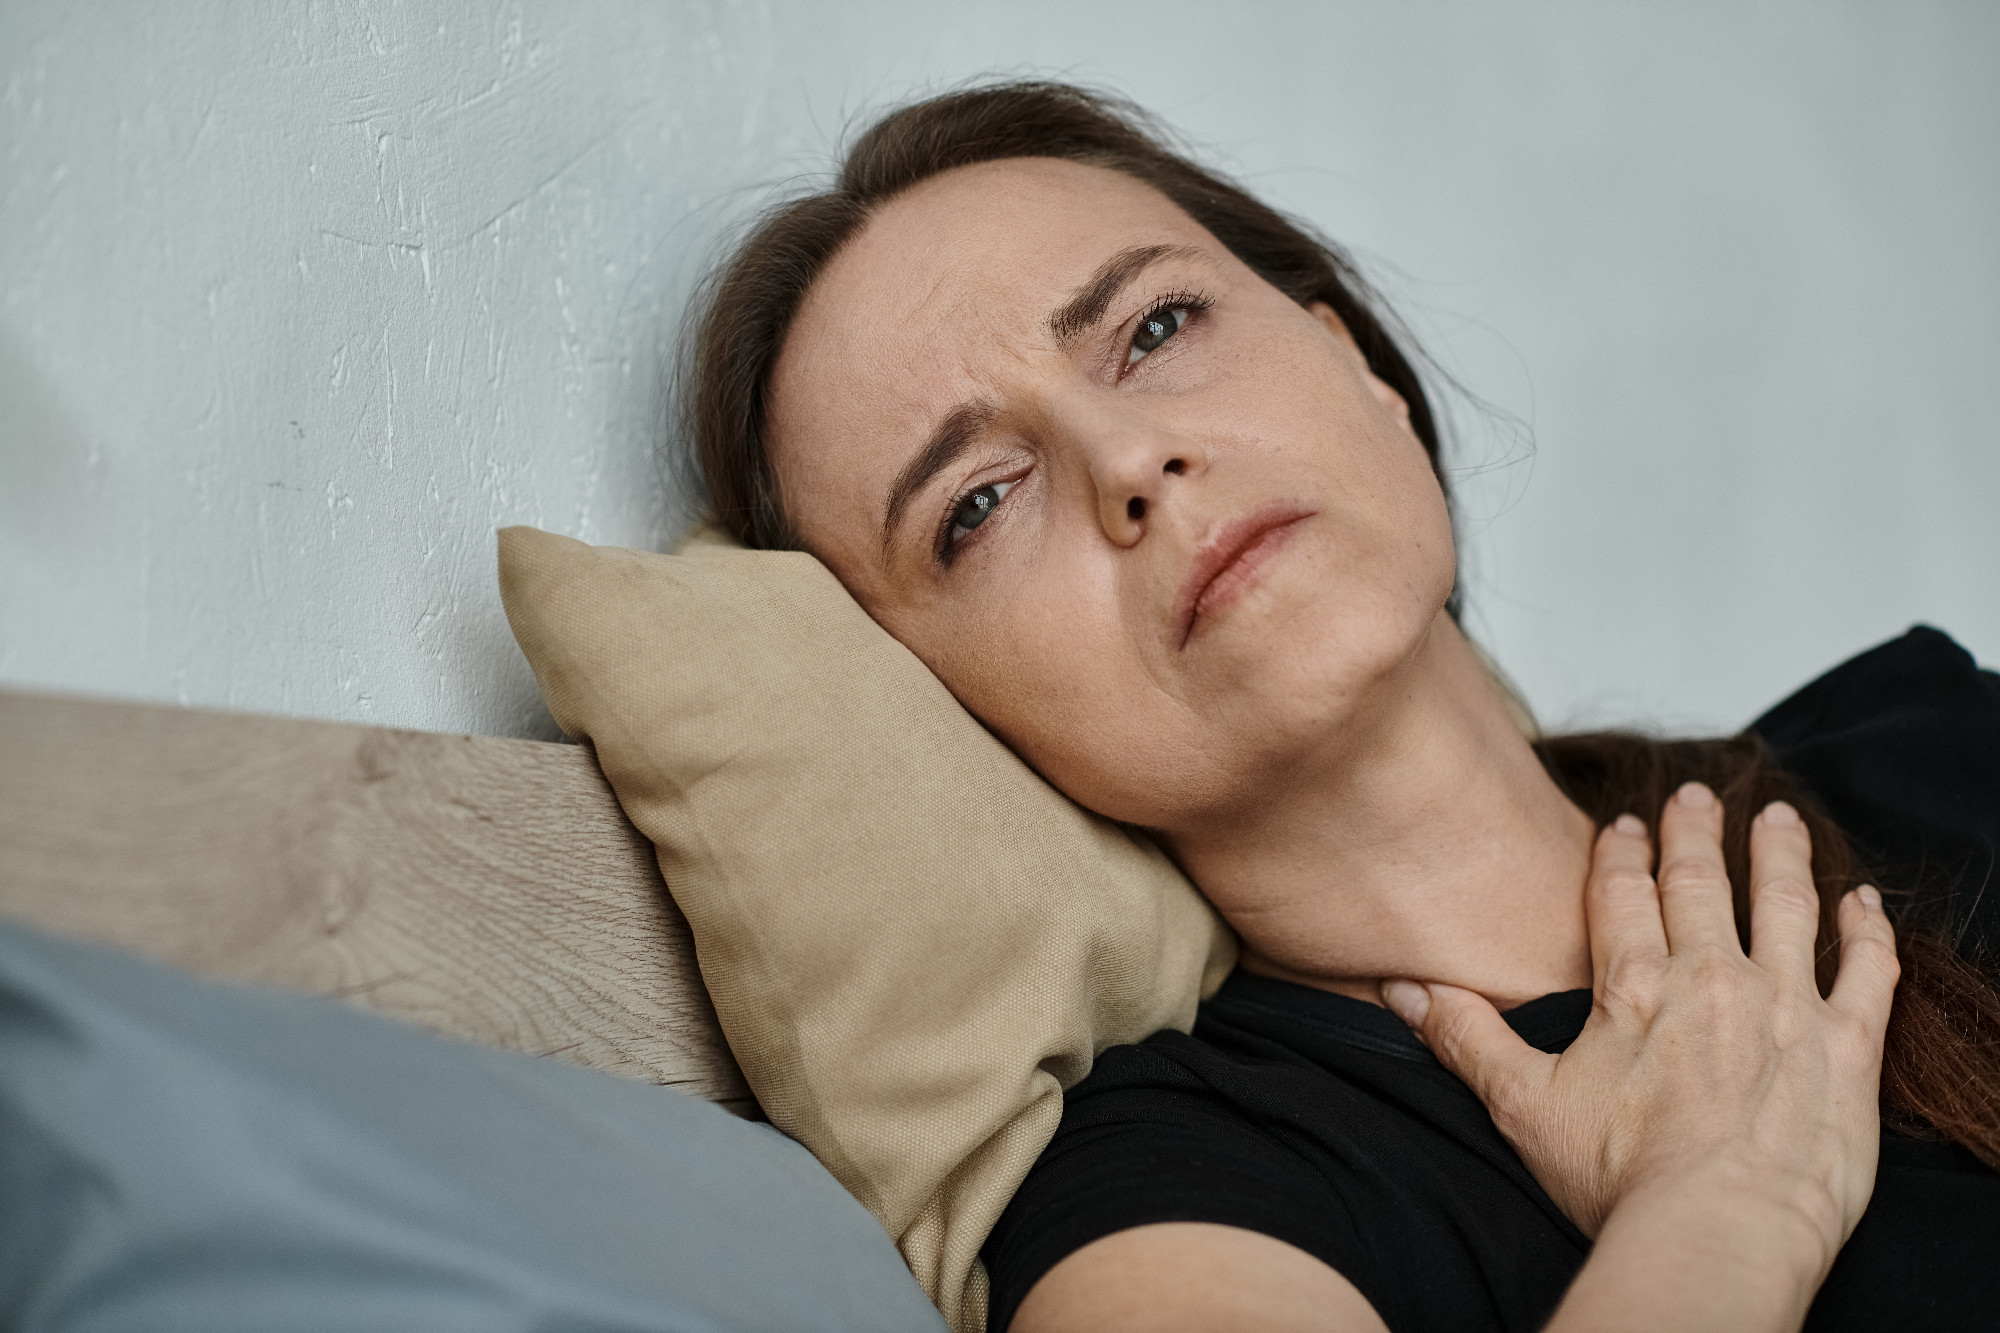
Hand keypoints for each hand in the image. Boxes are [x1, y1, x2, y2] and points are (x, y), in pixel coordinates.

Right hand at [1382, 782, 1898, 1273]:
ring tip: (1780, 819)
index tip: (1625, 824)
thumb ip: (1466, 1037)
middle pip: (1702, 882)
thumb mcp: (1523, 1105)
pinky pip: (1867, 971)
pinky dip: (1868, 930)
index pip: (1621, 894)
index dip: (1620, 853)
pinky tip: (1864, 901)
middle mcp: (1712, 978)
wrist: (1719, 1230)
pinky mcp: (1848, 1048)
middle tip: (1698, 794)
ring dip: (1780, 856)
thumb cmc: (1624, 1180)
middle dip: (1697, 832)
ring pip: (1786, 906)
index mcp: (1634, 986)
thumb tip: (1402, 989)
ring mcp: (1787, 1007)